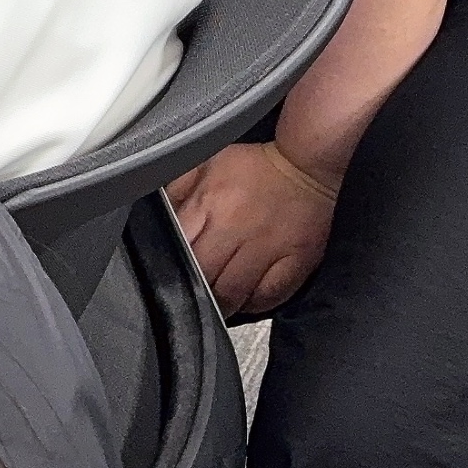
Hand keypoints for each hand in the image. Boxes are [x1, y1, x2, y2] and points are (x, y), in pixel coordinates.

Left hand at [172, 142, 336, 319]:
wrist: (308, 165)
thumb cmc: (256, 166)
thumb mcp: (207, 163)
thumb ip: (178, 189)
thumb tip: (159, 214)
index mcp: (210, 204)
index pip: (180, 247)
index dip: (172, 263)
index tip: (171, 271)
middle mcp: (236, 229)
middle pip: (204, 277)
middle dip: (195, 288)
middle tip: (193, 292)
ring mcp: (268, 250)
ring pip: (234, 295)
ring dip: (221, 304)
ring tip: (216, 302)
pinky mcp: (296, 262)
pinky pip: (268, 298)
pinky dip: (253, 305)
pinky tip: (245, 301)